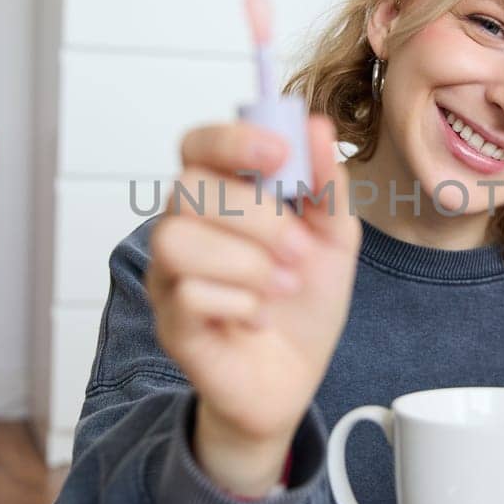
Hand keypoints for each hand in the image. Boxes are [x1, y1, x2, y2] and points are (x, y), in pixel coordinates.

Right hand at [146, 115, 360, 496]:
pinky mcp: (171, 326)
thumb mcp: (334, 238)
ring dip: (245, 261)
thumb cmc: (303, 303)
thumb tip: (316, 126)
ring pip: (175, 240)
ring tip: (283, 285)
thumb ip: (326, 184)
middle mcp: (183, 229)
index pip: (197, 144)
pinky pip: (187, 295)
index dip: (231, 139)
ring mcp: (169, 278)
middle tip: (298, 249)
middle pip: (187, 187)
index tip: (279, 153)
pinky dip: (239, 303)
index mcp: (219, 197)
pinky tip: (259, 316)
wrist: (295, 378)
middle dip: (256, 215)